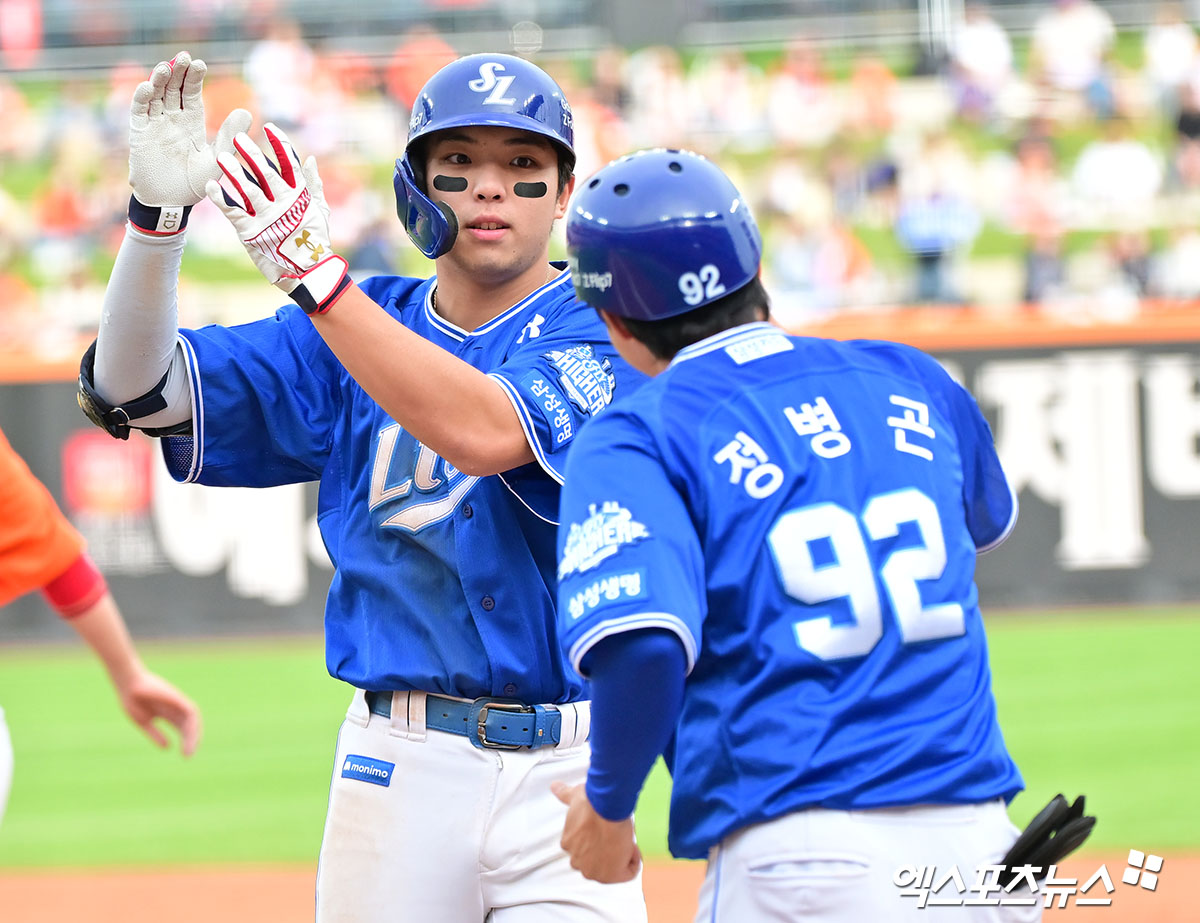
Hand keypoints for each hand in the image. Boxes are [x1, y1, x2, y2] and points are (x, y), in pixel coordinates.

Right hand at [112, 667, 202, 756]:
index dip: (186, 740)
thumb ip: (156, 734)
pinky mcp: (176, 698)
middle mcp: (175, 708)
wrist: (128, 684)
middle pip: (188, 725)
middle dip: (190, 740)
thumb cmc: (132, 700)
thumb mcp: (144, 721)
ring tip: (190, 749)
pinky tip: (189, 734)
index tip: (186, 754)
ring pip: (192, 719)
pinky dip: (192, 723)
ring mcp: (176, 702)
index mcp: (167, 713)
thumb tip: (168, 748)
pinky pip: (190, 711)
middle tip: (188, 756)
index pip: (182, 728)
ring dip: (193, 734)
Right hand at [128, 50, 249, 209]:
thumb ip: (229, 137)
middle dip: (178, 72)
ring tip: (166, 67)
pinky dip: (141, 98)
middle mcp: (173, 119)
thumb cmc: (196, 184)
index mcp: (192, 123)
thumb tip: (247, 112)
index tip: (200, 63)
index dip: (194, 78)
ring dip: (159, 79)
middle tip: (184, 57)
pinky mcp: (139, 133)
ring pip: (155, 95)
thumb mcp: (217, 159)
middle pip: (173, 88)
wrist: (171, 204)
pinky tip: (147, 86)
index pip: (192, 93)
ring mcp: (155, 124)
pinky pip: (139, 111)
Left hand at [206, 123, 352, 315]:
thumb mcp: (319, 211)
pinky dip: (220, 198)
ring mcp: (267, 219)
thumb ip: (314, 184)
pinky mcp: (251, 233)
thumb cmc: (314, 241)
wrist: (307, 273)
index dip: (280, 145)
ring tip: (221, 156)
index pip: (290, 165)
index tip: (269, 128)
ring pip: (247, 190)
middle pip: (266, 174)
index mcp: (300, 197)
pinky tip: (211, 185)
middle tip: (238, 137)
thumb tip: (310, 158)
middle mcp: (284, 205)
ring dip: (233, 172)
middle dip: (252, 154)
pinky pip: (232, 212)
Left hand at [551, 780, 641, 883]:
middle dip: (609, 848)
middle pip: (598, 861)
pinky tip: (631, 843)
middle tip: (616, 831)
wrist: (607, 807)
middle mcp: (577, 861)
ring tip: (622, 835)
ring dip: (621, 854)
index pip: (586, 848)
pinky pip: (628, 873)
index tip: (608, 826)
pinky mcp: (609, 875)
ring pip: (613, 868)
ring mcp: (592, 870)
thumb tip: (555, 785)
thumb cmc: (593, 801)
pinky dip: (634, 859)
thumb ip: (564, 793)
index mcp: (568, 844)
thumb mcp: (575, 796)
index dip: (601, 836)